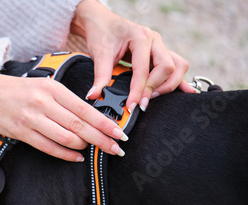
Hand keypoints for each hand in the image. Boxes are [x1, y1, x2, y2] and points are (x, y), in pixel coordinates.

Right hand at [0, 73, 127, 161]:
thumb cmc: (18, 90)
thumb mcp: (44, 86)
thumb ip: (65, 100)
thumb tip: (90, 118)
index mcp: (54, 89)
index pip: (86, 109)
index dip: (105, 123)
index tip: (119, 133)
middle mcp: (44, 103)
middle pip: (80, 126)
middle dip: (101, 139)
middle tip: (116, 149)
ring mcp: (32, 119)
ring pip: (66, 138)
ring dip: (84, 147)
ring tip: (94, 151)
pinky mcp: (22, 132)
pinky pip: (49, 147)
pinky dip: (66, 154)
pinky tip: (77, 157)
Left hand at [71, 0, 196, 110]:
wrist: (102, 22)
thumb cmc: (102, 34)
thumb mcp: (99, 55)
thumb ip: (100, 76)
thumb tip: (95, 96)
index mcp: (140, 38)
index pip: (144, 70)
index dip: (139, 91)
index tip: (133, 106)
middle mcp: (155, 40)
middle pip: (168, 67)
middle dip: (156, 88)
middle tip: (142, 102)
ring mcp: (160, 46)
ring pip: (178, 66)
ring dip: (168, 85)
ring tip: (151, 96)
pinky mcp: (160, 53)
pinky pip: (176, 66)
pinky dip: (179, 80)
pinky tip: (186, 91)